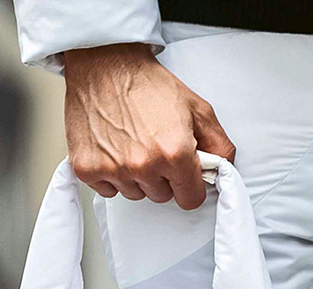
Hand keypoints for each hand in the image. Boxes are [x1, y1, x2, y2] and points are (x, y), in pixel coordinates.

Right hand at [63, 43, 234, 209]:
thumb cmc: (147, 84)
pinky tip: (114, 149)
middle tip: (154, 147)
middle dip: (162, 178)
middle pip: (161, 197)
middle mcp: (144, 166)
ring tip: (132, 144)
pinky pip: (108, 191)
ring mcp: (114, 170)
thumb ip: (219, 144)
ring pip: (135, 194)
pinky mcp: (88, 170)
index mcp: (174, 153)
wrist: (105, 64)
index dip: (189, 186)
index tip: (183, 174)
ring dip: (136, 177)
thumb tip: (224, 169)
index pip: (190, 200)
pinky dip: (111, 174)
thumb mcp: (197, 108)